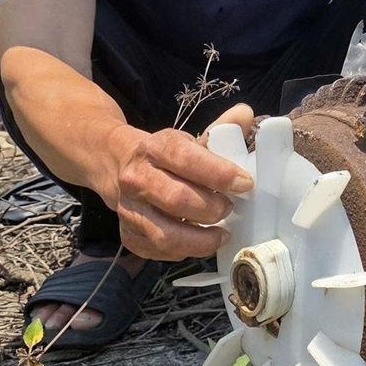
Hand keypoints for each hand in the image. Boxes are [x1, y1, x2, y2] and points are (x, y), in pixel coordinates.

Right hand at [109, 103, 256, 260]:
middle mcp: (136, 178)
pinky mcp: (127, 235)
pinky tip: (199, 240)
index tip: (246, 184)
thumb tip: (246, 113)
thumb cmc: (167, 157)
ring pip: (166, 235)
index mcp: (155, 148)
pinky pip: (160, 252)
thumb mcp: (189, 139)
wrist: (119, 166)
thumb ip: (221, 129)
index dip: (220, 174)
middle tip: (230, 207)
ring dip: (202, 239)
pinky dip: (185, 251)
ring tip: (222, 232)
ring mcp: (129, 209)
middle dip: (213, 208)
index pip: (187, 160)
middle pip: (178, 200)